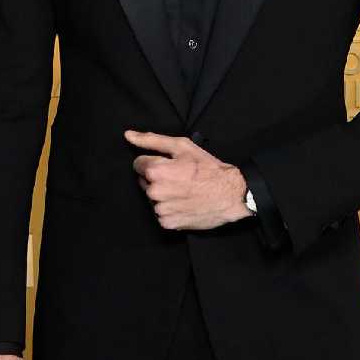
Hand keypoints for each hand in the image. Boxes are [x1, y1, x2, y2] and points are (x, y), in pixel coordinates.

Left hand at [124, 129, 249, 230]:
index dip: (154, 163)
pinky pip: (161, 214)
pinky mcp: (167, 223)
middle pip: (145, 182)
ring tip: (184, 191)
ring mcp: (160, 209)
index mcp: (155, 171)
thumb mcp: (182, 146)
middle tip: (180, 178)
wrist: (230, 195)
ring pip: (153, 199)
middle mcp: (154, 192)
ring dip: (164, 195)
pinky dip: (170, 210)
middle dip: (158, 179)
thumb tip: (128, 136)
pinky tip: (184, 203)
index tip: (170, 166)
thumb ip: (152, 140)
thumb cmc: (208, 169)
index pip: (138, 164)